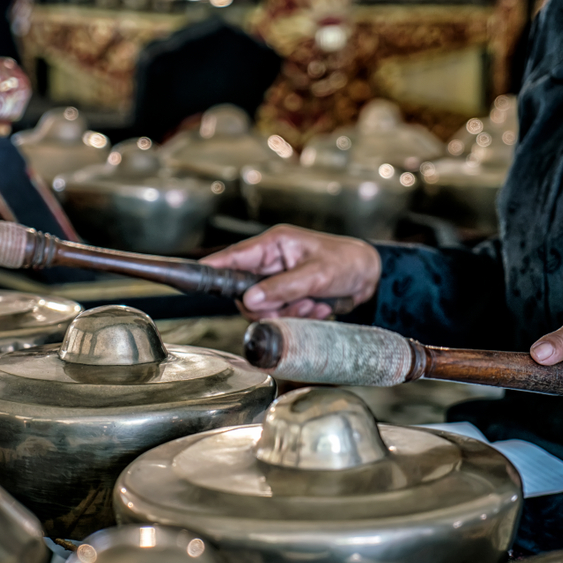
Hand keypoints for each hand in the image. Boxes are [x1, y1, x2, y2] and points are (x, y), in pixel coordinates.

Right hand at [201, 225, 381, 319]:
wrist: (369, 276)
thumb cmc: (346, 262)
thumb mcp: (316, 274)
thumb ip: (282, 287)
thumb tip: (251, 300)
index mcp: (274, 245)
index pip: (234, 256)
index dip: (213, 268)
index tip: (194, 277)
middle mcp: (271, 262)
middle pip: (246, 292)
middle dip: (270, 306)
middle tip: (297, 304)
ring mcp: (278, 281)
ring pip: (263, 308)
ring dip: (289, 312)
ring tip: (313, 303)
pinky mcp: (287, 297)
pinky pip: (280, 316)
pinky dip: (299, 316)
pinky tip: (318, 307)